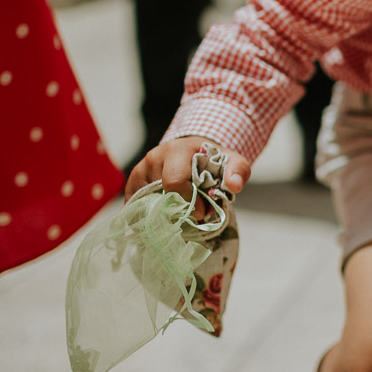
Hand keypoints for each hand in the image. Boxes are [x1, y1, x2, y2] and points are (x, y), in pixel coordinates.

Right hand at [124, 137, 250, 217]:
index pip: (174, 182)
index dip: (189, 202)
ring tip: (180, 216)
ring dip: (163, 216)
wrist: (193, 151)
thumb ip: (238, 171)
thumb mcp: (232, 160)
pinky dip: (150, 217)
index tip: (204, 212)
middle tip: (193, 217)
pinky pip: (136, 206)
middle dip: (178, 211)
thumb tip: (234, 185)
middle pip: (159, 196)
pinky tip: (164, 220)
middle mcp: (153, 158)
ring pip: (145, 204)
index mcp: (176, 151)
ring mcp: (140, 170)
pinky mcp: (133, 183)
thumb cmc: (212, 159)